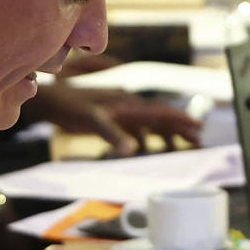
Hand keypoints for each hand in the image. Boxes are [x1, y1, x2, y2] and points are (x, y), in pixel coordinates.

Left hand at [30, 82, 199, 155]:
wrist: (50, 99)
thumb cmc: (69, 106)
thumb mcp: (90, 120)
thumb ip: (112, 134)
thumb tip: (132, 150)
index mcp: (127, 103)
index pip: (160, 112)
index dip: (179, 119)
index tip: (197, 127)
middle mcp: (128, 104)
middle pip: (160, 117)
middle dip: (180, 128)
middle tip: (199, 141)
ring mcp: (120, 110)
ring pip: (150, 123)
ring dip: (166, 134)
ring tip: (181, 147)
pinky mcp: (111, 116)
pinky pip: (135, 127)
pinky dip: (146, 138)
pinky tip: (146, 149)